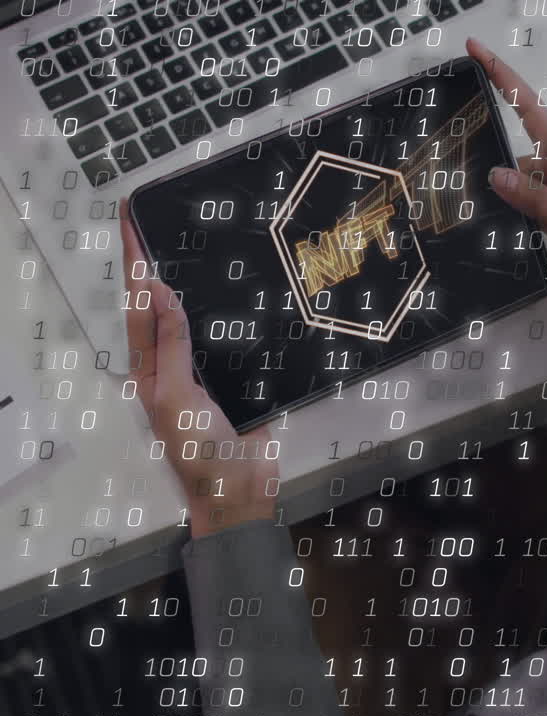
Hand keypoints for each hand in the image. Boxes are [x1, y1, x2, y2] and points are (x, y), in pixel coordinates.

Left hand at [121, 200, 278, 537]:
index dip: (136, 260)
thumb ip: (171, 346)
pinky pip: (231, 339)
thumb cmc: (200, 456)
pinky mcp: (240, 380)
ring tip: (184, 242)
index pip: (139, 303)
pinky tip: (237, 294)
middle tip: (151, 217)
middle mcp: (175, 365)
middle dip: (154, 261)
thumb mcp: (177, 398)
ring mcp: (207, 372)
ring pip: (195, 317)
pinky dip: (230, 313)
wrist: (242, 494)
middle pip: (161, 303)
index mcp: (152, 369)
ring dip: (190, 281)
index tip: (131, 217)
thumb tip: (159, 292)